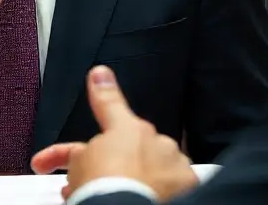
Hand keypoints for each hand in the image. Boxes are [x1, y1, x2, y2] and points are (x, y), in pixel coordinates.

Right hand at [31, 66, 197, 201]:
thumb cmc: (102, 187)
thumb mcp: (79, 165)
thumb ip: (81, 151)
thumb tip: (83, 154)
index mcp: (126, 128)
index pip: (110, 103)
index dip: (102, 88)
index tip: (100, 74)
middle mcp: (156, 140)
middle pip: (133, 147)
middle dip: (116, 162)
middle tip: (97, 181)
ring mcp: (174, 162)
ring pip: (155, 167)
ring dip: (139, 178)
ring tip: (120, 194)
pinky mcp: (188, 185)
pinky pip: (173, 185)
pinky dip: (161, 192)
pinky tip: (147, 198)